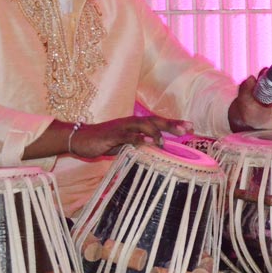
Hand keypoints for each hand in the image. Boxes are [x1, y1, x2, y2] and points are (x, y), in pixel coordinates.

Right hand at [66, 115, 192, 158]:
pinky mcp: (112, 134)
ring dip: (155, 132)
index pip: (158, 122)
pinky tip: (145, 143)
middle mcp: (131, 122)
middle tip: (188, 129)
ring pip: (142, 125)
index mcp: (136, 125)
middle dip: (172, 124)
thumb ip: (139, 146)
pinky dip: (137, 138)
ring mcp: (122, 127)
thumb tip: (155, 151)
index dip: (174, 124)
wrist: (80, 139)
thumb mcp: (125, 144)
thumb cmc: (104, 142)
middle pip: (155, 120)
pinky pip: (126, 135)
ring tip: (164, 142)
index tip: (191, 127)